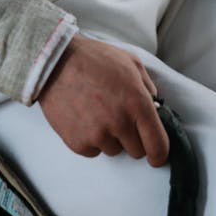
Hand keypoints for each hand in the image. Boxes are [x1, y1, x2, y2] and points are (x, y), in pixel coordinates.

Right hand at [38, 34, 169, 166]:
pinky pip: (94, 151)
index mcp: (137, 103)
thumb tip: (156, 109)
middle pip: (137, 152)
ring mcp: (97, 135)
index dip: (160, 154)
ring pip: (114, 150)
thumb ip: (148, 87)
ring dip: (110, 137)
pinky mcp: (78, 143)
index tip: (157, 156)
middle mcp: (119, 123)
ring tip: (97, 111)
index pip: (158, 145)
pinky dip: (91, 139)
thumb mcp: (130, 63)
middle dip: (133, 138)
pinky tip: (84, 117)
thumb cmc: (95, 59)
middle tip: (120, 117)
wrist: (56, 62)